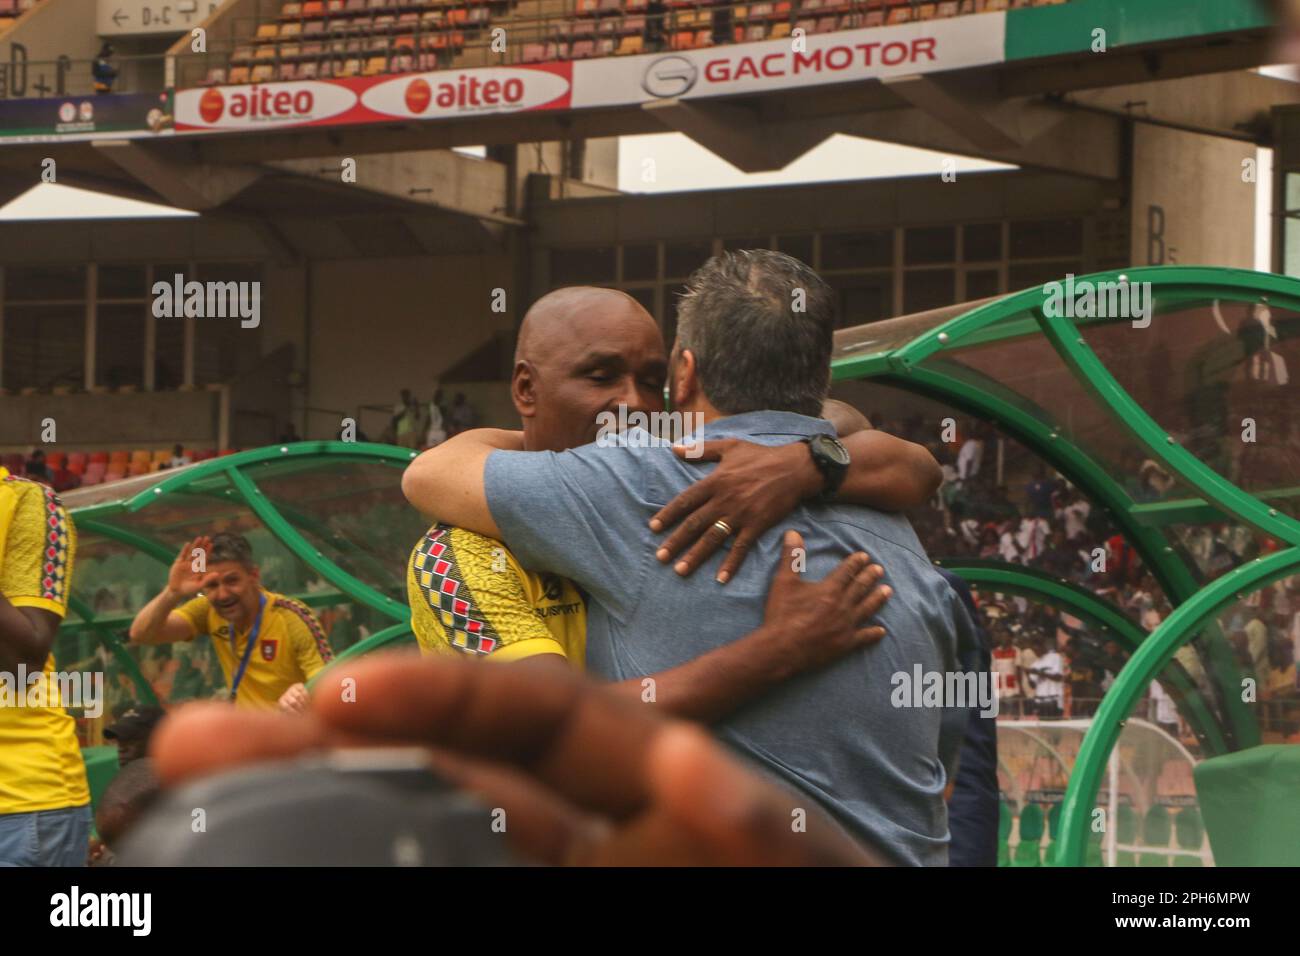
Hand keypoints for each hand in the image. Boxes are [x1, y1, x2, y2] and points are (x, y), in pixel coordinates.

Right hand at [151, 654, 876, 865]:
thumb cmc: (807, 892)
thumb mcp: (792, 865)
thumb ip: (748, 829)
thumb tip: (692, 768)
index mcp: (655, 789)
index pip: (531, 719)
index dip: (435, 696)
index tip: (336, 695)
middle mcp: (592, 838)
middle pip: (446, 784)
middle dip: (330, 749)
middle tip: (196, 740)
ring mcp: (568, 874)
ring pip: (431, 845)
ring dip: (325, 814)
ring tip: (201, 798)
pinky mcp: (545, 912)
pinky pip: (462, 872)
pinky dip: (389, 855)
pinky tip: (288, 821)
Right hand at [167, 535, 212, 599]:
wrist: (176, 591)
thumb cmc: (189, 589)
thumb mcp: (199, 585)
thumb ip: (208, 579)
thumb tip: (217, 574)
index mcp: (199, 568)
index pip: (205, 558)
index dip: (208, 551)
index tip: (212, 544)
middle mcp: (193, 564)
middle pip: (199, 553)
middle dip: (203, 545)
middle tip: (207, 537)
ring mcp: (186, 563)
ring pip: (191, 552)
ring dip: (195, 545)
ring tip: (199, 538)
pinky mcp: (178, 563)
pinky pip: (182, 555)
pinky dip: (184, 550)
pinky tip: (188, 544)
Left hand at [649, 440, 820, 583]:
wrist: (794, 468)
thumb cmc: (761, 455)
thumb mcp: (730, 446)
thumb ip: (700, 450)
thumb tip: (674, 448)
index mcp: (715, 481)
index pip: (685, 501)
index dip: (668, 514)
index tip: (653, 528)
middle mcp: (724, 499)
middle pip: (694, 524)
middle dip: (676, 542)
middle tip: (660, 557)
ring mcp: (740, 514)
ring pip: (713, 539)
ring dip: (695, 556)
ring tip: (680, 570)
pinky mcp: (757, 525)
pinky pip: (741, 548)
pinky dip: (731, 564)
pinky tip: (721, 578)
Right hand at [760, 531, 889, 674]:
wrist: (782, 649)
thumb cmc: (782, 614)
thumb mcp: (783, 582)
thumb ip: (791, 557)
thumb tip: (793, 532)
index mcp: (829, 589)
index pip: (847, 571)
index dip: (856, 562)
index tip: (864, 556)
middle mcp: (842, 606)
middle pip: (861, 587)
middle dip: (870, 576)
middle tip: (879, 569)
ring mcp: (846, 626)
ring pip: (867, 608)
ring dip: (878, 598)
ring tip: (888, 590)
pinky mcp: (845, 644)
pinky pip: (864, 637)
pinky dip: (873, 633)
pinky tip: (881, 630)